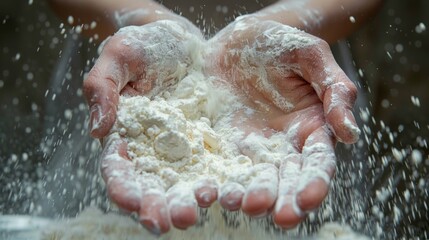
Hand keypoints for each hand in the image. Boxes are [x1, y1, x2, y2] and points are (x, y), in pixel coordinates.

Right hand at [83, 20, 204, 233]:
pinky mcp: (210, 141)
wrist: (182, 41)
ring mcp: (183, 148)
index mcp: (125, 135)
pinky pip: (216, 162)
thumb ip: (102, 88)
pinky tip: (231, 186)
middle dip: (163, 205)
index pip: (120, 169)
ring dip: (194, 197)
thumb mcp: (118, 57)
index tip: (135, 204)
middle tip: (178, 220)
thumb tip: (98, 131)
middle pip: (155, 185)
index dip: (125, 189)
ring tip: (207, 204)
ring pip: (187, 181)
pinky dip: (223, 176)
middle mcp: (153, 150)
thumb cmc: (144, 46)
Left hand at [205, 16, 359, 227]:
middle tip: (280, 217)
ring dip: (249, 194)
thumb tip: (350, 134)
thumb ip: (334, 90)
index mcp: (311, 128)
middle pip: (286, 179)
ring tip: (242, 204)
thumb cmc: (281, 44)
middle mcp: (282, 145)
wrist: (237, 40)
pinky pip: (220, 165)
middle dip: (284, 199)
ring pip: (253, 177)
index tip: (306, 199)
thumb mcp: (311, 57)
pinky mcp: (222, 142)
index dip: (314, 182)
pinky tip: (211, 190)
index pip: (317, 162)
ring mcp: (250, 146)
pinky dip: (217, 179)